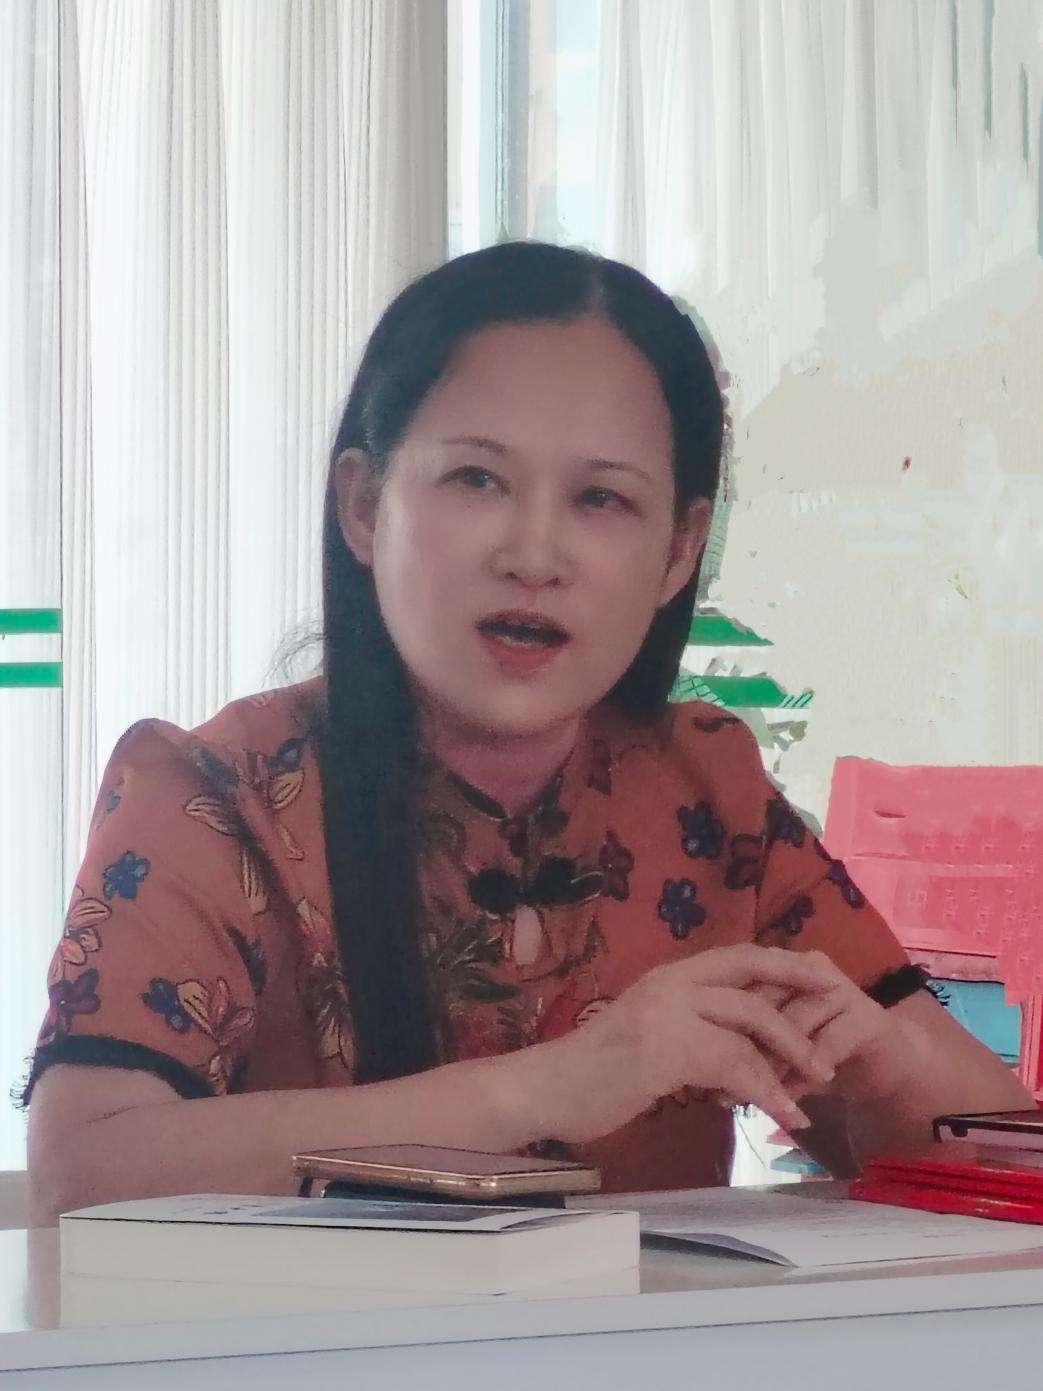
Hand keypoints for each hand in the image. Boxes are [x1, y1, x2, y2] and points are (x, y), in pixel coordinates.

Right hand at [523, 945, 840, 1145]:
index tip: (824, 975)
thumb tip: (741, 1045)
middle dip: (801, 997)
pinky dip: (766, 1090)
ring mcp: (666, 1012)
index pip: (739, 955)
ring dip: (792, 1054)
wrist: (546, 1089)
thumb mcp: (651, 1036)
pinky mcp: (664, 1049)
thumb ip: (693, 1029)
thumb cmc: (597, 1072)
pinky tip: (782, 1113)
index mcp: (669, 976)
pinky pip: (733, 1064)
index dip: (785, 963)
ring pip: (750, 1020)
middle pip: (752, 974)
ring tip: (819, 1084)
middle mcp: (670, 982)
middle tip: (838, 1022)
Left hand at [713, 951, 914, 1110]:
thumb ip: (744, 1046)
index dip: (720, 1026)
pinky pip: (826, 1046)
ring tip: (757, 1098)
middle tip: (725, 1089)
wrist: (888, 1065)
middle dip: (742, 1048)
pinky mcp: (868, 1018)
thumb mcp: (775, 1049)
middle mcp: (808, 970)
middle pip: (764, 1002)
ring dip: (773, 1065)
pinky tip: (793, 1100)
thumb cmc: (820, 1055)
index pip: (740, 985)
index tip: (698, 1070)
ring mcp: (841, 990)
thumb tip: (703, 1076)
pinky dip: (805, 1076)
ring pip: (794, 1024)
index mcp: (781, 966)